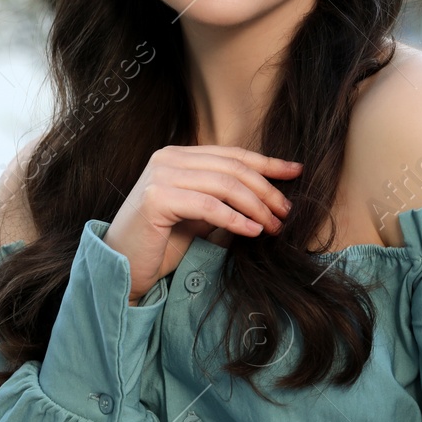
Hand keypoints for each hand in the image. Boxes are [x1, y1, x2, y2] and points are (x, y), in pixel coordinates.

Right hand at [104, 146, 301, 303]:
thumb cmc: (163, 242)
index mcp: (179, 156)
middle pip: (232, 168)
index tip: (296, 171)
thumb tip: (270, 195)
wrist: (124, 266)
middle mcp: (168, 158)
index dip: (268, 162)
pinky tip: (253, 232)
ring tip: (274, 226)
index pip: (232, 155)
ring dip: (256, 207)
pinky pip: (208, 206)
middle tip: (286, 212)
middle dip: (266, 190)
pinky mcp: (156, 198)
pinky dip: (236, 219)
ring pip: (225, 185)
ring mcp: (160, 175)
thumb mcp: (199, 213)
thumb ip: (224, 197)